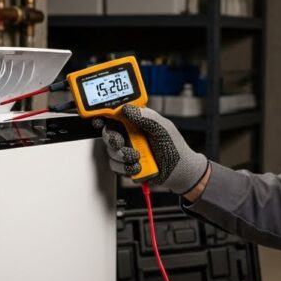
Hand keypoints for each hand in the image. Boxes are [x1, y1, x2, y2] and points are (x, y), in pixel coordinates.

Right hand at [93, 105, 207, 194]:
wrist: (179, 172)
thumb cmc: (174, 146)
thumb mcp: (163, 127)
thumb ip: (146, 117)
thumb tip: (126, 108)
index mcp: (136, 121)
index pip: (116, 114)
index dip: (104, 115)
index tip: (100, 119)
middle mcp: (129, 135)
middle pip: (108, 133)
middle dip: (111, 139)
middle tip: (119, 143)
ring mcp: (127, 150)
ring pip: (110, 151)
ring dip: (122, 156)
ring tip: (137, 158)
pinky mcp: (126, 165)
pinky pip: (115, 166)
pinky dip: (125, 168)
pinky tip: (138, 167)